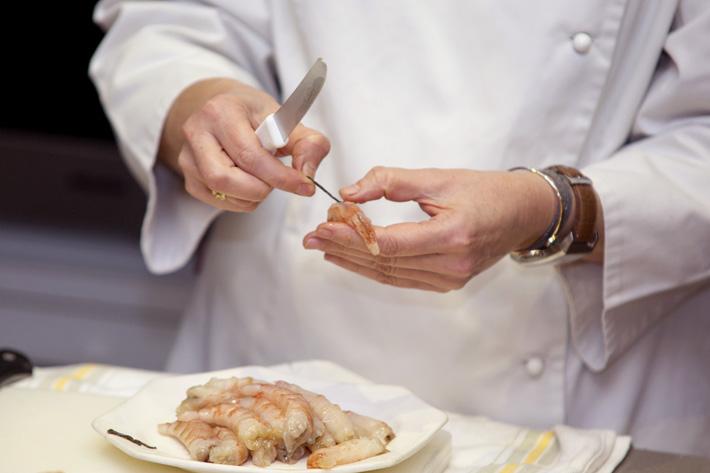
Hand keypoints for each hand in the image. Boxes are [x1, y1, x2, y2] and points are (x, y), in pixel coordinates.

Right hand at [159, 78, 329, 211]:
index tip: (305, 186)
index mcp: (221, 111)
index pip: (249, 155)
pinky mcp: (188, 177)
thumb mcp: (287, 120)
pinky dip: (241, 200)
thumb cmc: (256, 115)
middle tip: (278, 179)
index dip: (280, 177)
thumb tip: (307, 175)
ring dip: (252, 195)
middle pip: (226, 178)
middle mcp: (196, 131)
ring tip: (263, 177)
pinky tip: (249, 183)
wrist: (225, 110)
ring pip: (221, 192)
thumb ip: (308, 144)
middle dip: (261, 188)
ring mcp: (187, 156)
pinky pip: (216, 200)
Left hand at [303, 167, 556, 291]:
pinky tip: (353, 259)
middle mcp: (452, 264)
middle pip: (384, 261)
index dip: (351, 236)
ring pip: (389, 274)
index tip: (323, 226)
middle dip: (344, 249)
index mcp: (453, 235)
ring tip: (324, 248)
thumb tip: (350, 192)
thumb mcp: (438, 177)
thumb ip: (391, 182)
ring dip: (354, 261)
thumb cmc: (486, 191)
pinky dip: (374, 268)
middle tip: (312, 238)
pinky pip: (401, 278)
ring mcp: (450, 279)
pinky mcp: (447, 283)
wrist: (522, 214)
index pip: (389, 242)